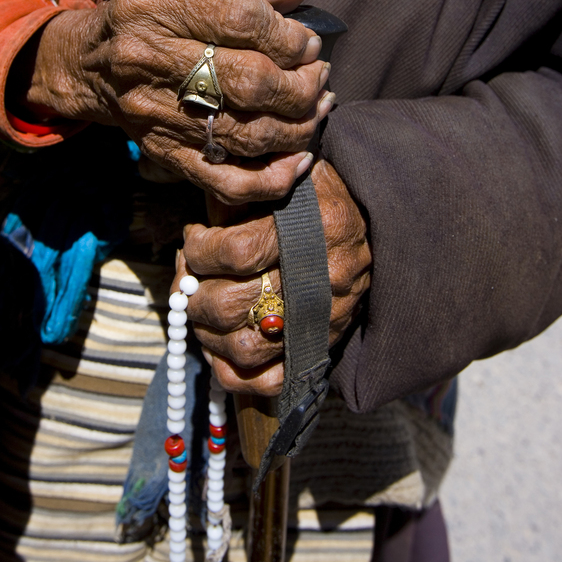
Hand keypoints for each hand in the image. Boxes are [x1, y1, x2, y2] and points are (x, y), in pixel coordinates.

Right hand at [11, 0, 333, 203]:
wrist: (87, 66)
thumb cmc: (151, 22)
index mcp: (154, 7)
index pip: (242, 19)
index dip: (290, 35)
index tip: (306, 41)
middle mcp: (148, 59)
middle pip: (251, 81)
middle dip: (302, 84)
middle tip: (318, 76)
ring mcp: (155, 114)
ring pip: (248, 133)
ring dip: (300, 125)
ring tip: (317, 108)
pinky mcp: (164, 154)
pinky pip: (228, 181)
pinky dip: (275, 178)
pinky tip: (299, 158)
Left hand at [175, 158, 370, 394]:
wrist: (373, 217)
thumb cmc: (313, 194)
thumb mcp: (280, 181)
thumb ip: (239, 201)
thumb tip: (194, 236)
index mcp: (317, 225)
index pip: (237, 253)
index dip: (201, 251)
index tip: (194, 240)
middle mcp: (325, 276)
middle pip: (234, 305)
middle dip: (194, 294)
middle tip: (188, 279)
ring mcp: (326, 317)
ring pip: (245, 348)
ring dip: (206, 332)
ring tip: (200, 308)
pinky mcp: (324, 344)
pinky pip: (271, 380)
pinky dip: (233, 371)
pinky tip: (219, 343)